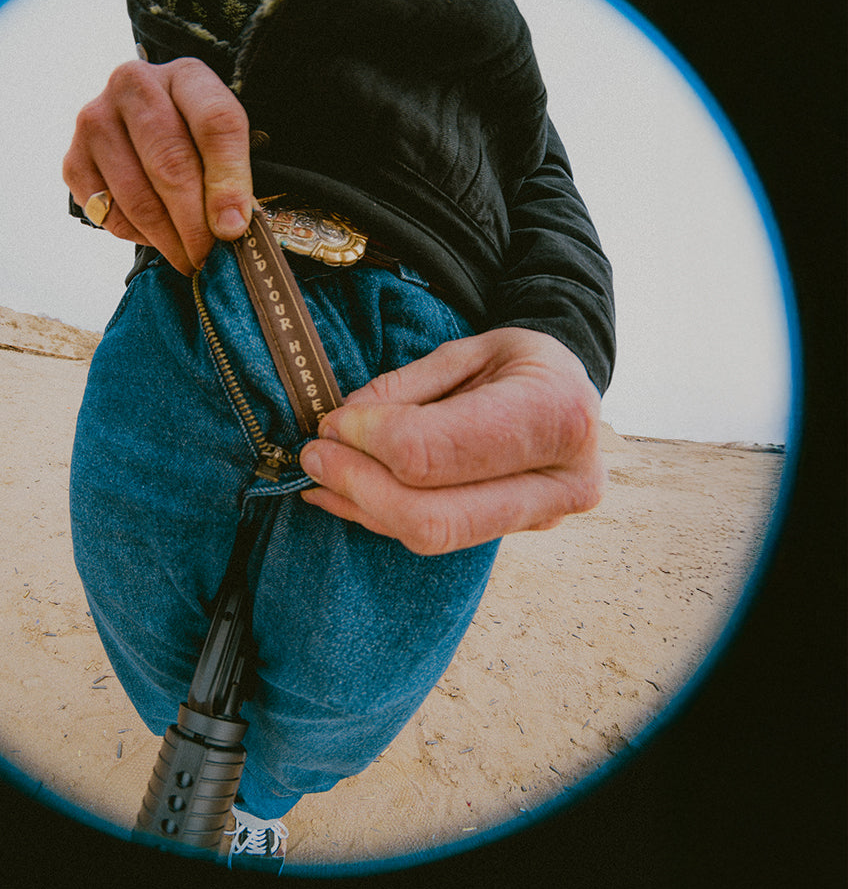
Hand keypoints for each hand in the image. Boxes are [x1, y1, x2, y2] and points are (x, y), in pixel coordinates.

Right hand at [62, 57, 254, 273]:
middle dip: (194, 223)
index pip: (215, 123)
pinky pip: (108, 212)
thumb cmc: (194, 138)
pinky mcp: (74, 159)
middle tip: (208, 257)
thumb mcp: (224, 143)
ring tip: (188, 258)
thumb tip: (227, 228)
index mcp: (185, 75)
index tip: (232, 228)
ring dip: (167, 239)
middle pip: (171, 163)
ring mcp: (96, 121)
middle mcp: (133, 86)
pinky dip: (137, 236)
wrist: (144, 129)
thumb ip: (233, 178)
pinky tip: (157, 238)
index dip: (228, 181)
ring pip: (137, 195)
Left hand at [298, 328, 604, 554]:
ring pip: (431, 535)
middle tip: (313, 455)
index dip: (371, 441)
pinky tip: (341, 494)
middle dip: (359, 487)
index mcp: (555, 414)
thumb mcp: (468, 351)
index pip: (437, 450)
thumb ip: (405, 390)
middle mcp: (561, 481)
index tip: (333, 423)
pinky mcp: (517, 534)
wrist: (575, 393)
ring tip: (320, 472)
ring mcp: (543, 519)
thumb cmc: (520, 362)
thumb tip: (340, 428)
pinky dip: (379, 517)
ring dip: (362, 506)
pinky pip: (436, 538)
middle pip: (433, 516)